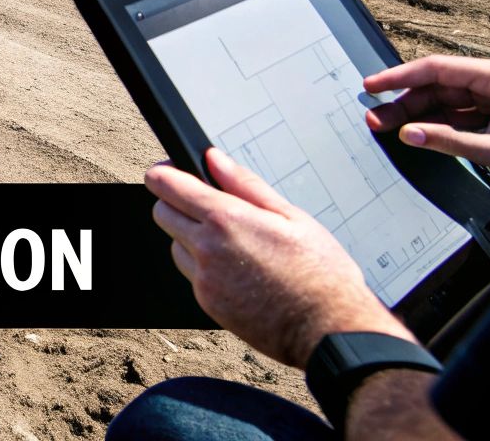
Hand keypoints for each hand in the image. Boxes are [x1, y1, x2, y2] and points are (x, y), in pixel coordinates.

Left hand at [147, 148, 410, 368]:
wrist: (328, 330)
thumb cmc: (321, 273)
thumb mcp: (291, 216)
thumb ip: (245, 184)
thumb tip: (214, 159)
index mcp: (227, 220)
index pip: (166, 186)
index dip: (163, 173)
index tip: (170, 171)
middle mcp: (207, 250)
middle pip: (161, 213)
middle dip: (177, 203)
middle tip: (208, 205)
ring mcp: (204, 280)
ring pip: (175, 245)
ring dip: (191, 237)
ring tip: (233, 242)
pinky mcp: (207, 304)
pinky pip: (192, 274)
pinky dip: (205, 266)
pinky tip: (238, 268)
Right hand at [361, 55, 489, 190]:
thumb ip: (450, 142)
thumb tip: (410, 135)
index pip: (438, 69)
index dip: (399, 77)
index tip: (371, 86)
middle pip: (442, 87)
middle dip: (406, 102)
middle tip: (374, 119)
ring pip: (453, 102)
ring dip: (423, 115)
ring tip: (391, 128)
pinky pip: (469, 116)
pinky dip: (445, 125)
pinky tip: (424, 134)